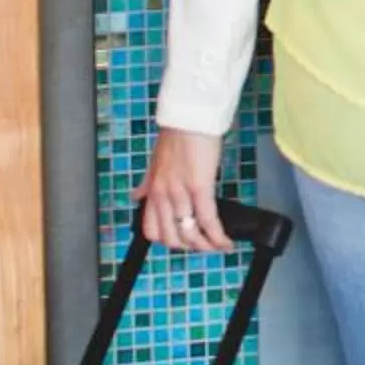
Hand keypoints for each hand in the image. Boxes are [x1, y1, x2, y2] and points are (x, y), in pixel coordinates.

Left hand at [137, 130, 233, 254]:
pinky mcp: (200, 188)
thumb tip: (138, 195)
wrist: (189, 118)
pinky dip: (218, 236)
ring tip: (219, 246)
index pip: (152, 230)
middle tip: (204, 245)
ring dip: (206, 246)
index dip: (168, 241)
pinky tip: (226, 241)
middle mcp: (163, 196)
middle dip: (189, 247)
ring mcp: (180, 193)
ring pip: (190, 234)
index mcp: (153, 190)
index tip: (183, 241)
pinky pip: (208, 220)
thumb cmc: (176, 135)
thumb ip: (148, 183)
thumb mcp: (156, 162)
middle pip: (172, 238)